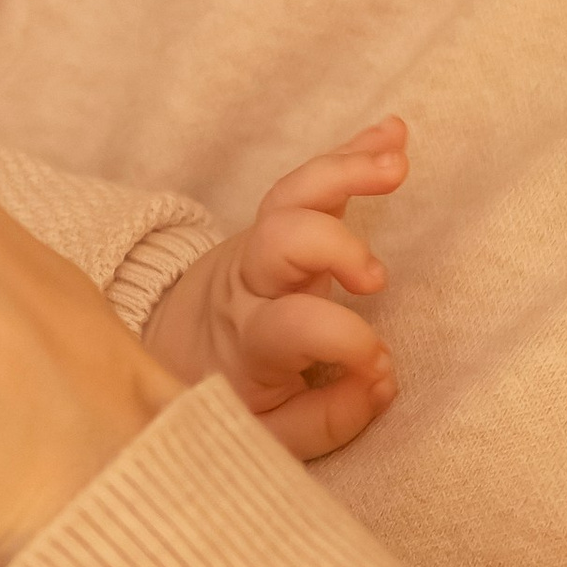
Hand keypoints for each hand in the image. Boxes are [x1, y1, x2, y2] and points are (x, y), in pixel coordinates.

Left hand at [145, 119, 406, 459]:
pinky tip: (394, 134)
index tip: (378, 365)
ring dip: (345, 171)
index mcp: (247, 341)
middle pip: (280, 241)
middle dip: (332, 246)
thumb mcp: (264, 432)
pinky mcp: (278, 221)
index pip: (293, 329)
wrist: (170, 347)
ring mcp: (259, 245)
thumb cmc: (229, 397)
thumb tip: (381, 383)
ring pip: (293, 196)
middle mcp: (249, 284)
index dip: (345, 342)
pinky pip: (310, 181)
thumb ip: (326, 419)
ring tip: (397, 162)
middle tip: (376, 279)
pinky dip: (351, 155)